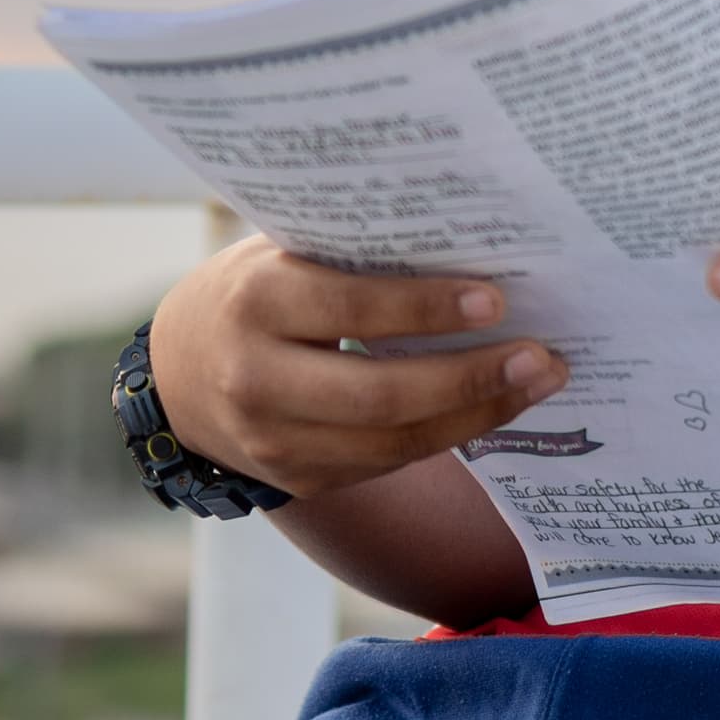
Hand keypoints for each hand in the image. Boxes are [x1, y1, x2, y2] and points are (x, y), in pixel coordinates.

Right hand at [146, 238, 565, 500]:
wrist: (178, 378)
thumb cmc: (251, 293)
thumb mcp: (280, 257)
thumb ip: (350, 255)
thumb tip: (467, 240)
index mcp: (253, 303)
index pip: (349, 308)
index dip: (425, 307)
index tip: (496, 298)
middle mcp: (255, 379)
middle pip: (381, 394)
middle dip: (472, 379)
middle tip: (541, 357)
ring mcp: (274, 442)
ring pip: (394, 441)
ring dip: (477, 415)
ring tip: (536, 383)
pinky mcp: (299, 479)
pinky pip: (386, 461)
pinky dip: (445, 436)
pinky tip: (490, 410)